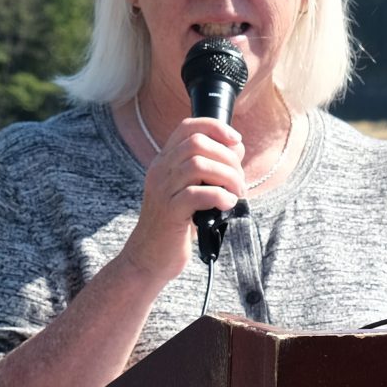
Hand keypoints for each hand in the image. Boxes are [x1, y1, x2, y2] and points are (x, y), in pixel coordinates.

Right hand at [123, 113, 244, 284]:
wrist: (147, 259)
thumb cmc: (174, 226)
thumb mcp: (188, 191)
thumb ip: (208, 169)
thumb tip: (236, 148)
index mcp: (164, 162)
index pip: (188, 127)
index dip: (216, 127)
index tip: (236, 141)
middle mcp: (160, 171)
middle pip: (197, 143)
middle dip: (227, 157)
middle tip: (239, 180)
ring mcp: (162, 191)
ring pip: (198, 164)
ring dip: (227, 176)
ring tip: (236, 193)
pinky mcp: (170, 212)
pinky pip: (198, 193)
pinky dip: (220, 196)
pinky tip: (227, 205)